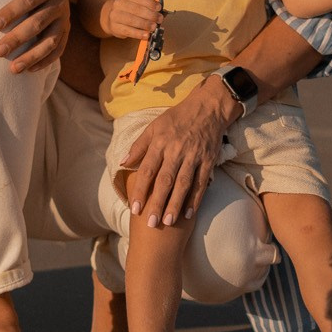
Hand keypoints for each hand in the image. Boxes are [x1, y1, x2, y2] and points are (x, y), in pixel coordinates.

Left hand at [0, 0, 70, 73]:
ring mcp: (64, 19)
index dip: (13, 12)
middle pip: (38, 23)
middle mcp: (59, 3)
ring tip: (13, 69)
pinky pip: (58, 49)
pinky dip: (45, 61)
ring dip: (32, 56)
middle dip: (18, 39)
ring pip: (50, 41)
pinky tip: (29, 71)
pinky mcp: (65, 31)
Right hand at [106, 0, 161, 40]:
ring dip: (145, 24)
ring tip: (154, 27)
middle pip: (136, 9)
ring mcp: (115, 16)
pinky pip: (128, 31)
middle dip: (150, 15)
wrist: (112, 18)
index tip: (159, 8)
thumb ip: (148, 6)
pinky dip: (138, 34)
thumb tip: (161, 10)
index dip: (150, 3)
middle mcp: (118, 4)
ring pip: (131, 20)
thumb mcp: (137, 4)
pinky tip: (146, 35)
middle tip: (159, 19)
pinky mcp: (115, 27)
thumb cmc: (130, 11)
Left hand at [121, 78, 234, 227]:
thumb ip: (138, 146)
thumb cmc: (177, 118)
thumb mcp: (154, 127)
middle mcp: (176, 150)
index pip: (148, 170)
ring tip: (168, 222)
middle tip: (151, 223)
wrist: (207, 108)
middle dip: (157, 203)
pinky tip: (189, 214)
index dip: (141, 190)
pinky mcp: (208, 160)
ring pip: (183, 184)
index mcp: (160, 142)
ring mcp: (194, 156)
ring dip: (175, 204)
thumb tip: (122, 163)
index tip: (134, 208)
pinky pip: (201, 182)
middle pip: (165, 181)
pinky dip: (195, 199)